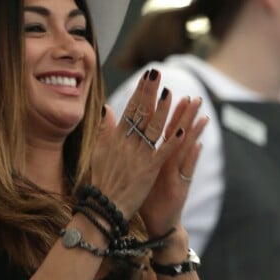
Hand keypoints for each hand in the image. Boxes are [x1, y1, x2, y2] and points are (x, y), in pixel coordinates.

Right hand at [90, 70, 183, 220]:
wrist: (104, 206)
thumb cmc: (102, 180)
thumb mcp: (98, 152)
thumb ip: (103, 129)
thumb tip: (106, 107)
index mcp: (116, 138)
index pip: (130, 108)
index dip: (140, 91)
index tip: (148, 75)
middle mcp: (126, 144)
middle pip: (140, 113)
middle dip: (149, 92)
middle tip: (157, 73)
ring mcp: (138, 156)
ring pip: (152, 129)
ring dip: (163, 111)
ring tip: (171, 93)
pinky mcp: (148, 171)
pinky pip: (162, 153)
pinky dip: (171, 141)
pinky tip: (182, 129)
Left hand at [139, 94, 207, 237]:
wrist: (157, 222)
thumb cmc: (148, 196)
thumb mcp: (141, 171)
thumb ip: (137, 152)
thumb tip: (131, 135)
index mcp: (157, 155)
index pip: (160, 128)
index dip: (162, 111)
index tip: (165, 91)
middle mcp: (170, 161)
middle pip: (177, 134)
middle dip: (184, 115)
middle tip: (192, 97)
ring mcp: (177, 173)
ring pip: (186, 149)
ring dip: (193, 132)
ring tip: (201, 115)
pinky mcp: (180, 187)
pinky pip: (186, 171)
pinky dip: (192, 158)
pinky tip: (197, 145)